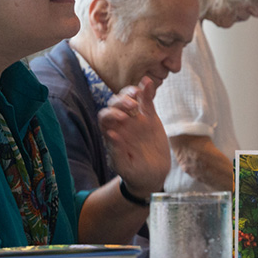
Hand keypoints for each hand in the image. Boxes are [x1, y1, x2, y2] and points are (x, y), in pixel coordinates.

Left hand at [97, 76, 169, 198]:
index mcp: (111, 134)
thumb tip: (111, 134)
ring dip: (131, 92)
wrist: (152, 176)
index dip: (112, 114)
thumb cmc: (134, 173)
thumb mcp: (124, 167)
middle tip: (133, 106)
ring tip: (138, 92)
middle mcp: (121, 124)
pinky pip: (147, 101)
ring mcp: (136, 119)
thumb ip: (117, 152)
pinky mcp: (150, 118)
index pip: (105, 117)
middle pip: (115, 104)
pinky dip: (147, 91)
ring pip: (129, 99)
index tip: (123, 119)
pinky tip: (148, 82)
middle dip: (122, 101)